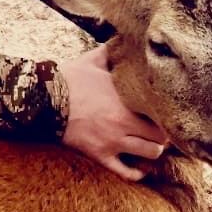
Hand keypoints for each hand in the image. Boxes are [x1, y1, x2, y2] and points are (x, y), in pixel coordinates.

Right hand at [60, 45, 166, 181]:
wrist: (44, 101)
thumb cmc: (69, 80)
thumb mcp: (91, 61)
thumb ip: (109, 52)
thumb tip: (118, 38)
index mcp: (126, 101)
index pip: (161, 113)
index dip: (167, 114)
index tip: (167, 113)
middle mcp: (124, 124)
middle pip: (161, 135)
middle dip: (164, 134)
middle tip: (162, 131)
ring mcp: (113, 142)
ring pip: (149, 153)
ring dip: (153, 150)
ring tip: (151, 146)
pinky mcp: (100, 155)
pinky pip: (125, 172)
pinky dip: (136, 173)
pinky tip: (141, 170)